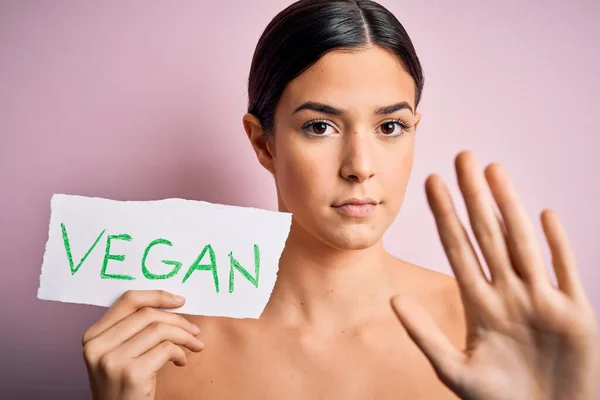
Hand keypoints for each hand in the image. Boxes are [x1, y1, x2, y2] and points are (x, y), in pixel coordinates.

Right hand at [82, 290, 203, 399]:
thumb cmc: (123, 388)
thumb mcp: (117, 355)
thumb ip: (131, 330)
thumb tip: (169, 304)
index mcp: (92, 336)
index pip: (128, 300)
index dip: (158, 296)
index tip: (180, 301)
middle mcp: (97, 346)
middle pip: (147, 314)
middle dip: (178, 319)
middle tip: (194, 330)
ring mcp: (112, 360)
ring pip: (160, 329)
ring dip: (184, 336)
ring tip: (194, 345)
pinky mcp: (131, 373)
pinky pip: (166, 349)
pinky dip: (180, 352)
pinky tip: (181, 362)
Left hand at [391, 151, 598, 399]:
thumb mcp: (454, 370)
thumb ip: (424, 334)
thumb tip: (393, 299)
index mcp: (479, 304)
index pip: (459, 249)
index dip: (445, 215)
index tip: (431, 182)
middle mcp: (508, 294)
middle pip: (489, 235)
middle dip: (475, 197)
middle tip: (463, 157)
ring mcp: (541, 301)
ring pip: (522, 244)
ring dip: (509, 207)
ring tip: (494, 171)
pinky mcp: (574, 315)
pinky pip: (564, 273)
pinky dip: (557, 246)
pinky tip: (544, 214)